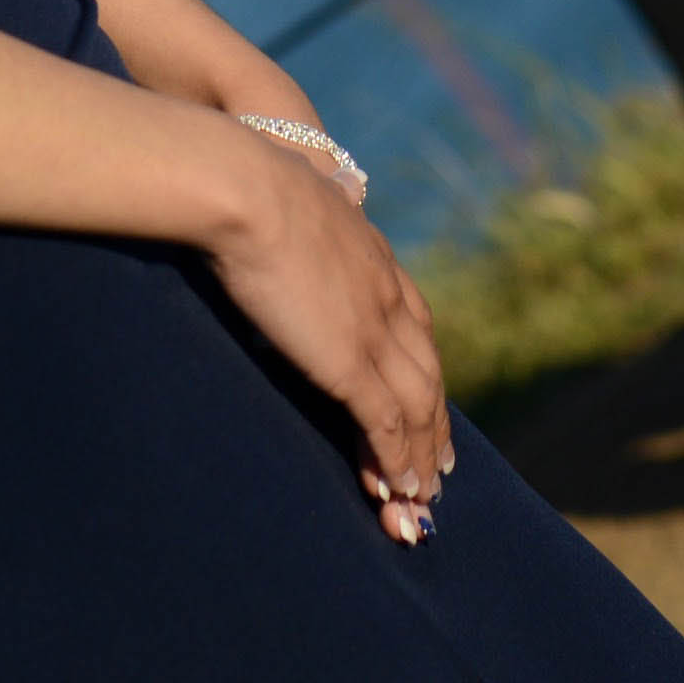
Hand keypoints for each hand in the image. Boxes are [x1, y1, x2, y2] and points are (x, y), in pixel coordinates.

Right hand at [205, 140, 453, 544]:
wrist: (246, 188)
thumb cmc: (245, 186)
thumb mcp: (286, 205)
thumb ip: (297, 230)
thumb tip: (274, 240)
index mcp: (373, 258)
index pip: (414, 325)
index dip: (422, 367)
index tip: (428, 401)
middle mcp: (387, 295)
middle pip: (427, 372)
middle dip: (434, 425)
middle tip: (438, 468)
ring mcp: (373, 331)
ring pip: (416, 406)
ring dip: (420, 455)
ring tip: (422, 496)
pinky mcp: (350, 362)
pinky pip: (385, 424)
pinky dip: (395, 461)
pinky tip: (397, 490)